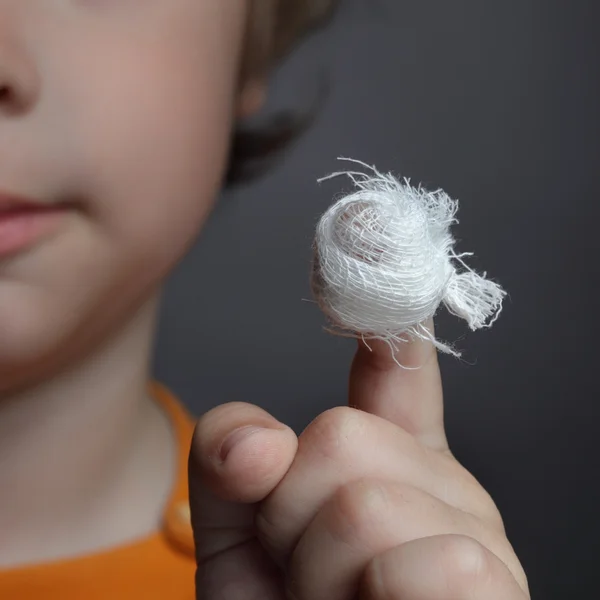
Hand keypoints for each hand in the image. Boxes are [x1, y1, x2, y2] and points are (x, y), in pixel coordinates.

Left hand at [188, 322, 529, 598]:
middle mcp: (439, 483)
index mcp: (389, 460)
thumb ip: (231, 468)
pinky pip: (419, 568)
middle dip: (290, 518)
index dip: (385, 310)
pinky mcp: (494, 590)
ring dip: (320, 577)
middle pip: (338, 438)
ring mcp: (475, 535)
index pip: (398, 368)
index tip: (376, 236)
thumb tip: (261, 440)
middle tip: (304, 576)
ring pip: (365, 504)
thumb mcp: (237, 537)